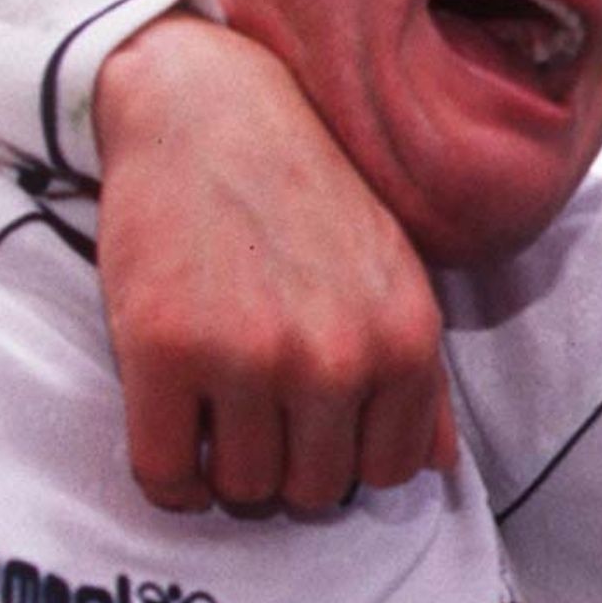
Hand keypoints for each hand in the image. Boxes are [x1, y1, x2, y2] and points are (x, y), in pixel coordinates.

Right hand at [93, 15, 456, 514]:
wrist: (208, 109)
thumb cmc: (306, 195)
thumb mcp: (393, 271)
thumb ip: (423, 376)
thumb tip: (438, 469)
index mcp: (405, 339)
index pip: (390, 474)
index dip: (349, 460)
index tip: (317, 428)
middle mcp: (337, 356)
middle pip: (314, 492)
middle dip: (286, 467)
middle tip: (259, 416)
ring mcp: (249, 357)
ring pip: (243, 490)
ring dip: (225, 470)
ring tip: (218, 415)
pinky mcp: (163, 352)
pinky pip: (165, 473)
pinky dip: (167, 478)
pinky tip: (172, 437)